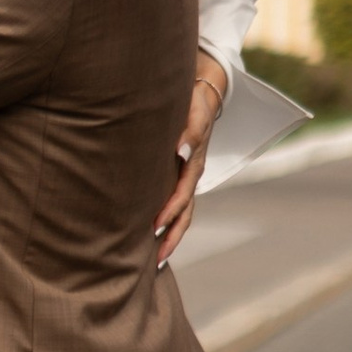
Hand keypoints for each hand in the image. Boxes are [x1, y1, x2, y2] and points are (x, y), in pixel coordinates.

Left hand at [154, 54, 230, 267]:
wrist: (202, 88)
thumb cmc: (194, 97)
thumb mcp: (194, 108)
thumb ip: (189, 128)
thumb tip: (181, 153)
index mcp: (195, 161)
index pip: (182, 194)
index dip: (169, 212)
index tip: (154, 228)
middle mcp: (192, 173)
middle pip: (185, 214)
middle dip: (171, 238)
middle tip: (155, 262)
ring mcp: (186, 176)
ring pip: (181, 213)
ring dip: (169, 236)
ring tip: (153, 262)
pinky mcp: (178, 174)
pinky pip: (174, 204)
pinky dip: (166, 222)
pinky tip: (149, 237)